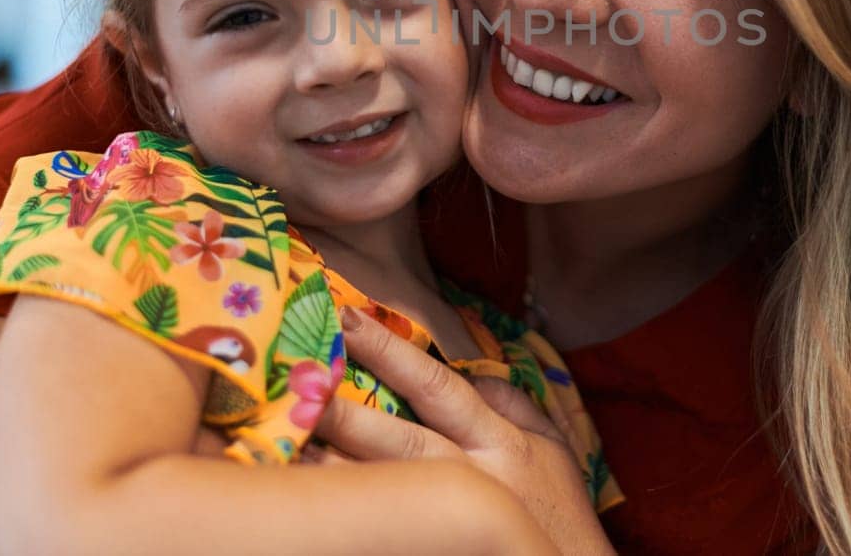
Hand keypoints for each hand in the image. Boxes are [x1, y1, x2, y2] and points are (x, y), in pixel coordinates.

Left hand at [314, 306, 614, 555]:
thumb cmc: (562, 514)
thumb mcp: (551, 449)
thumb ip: (513, 404)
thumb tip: (471, 366)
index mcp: (503, 441)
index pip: (438, 386)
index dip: (392, 351)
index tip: (349, 318)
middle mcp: (476, 475)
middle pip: (400, 438)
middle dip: (347, 408)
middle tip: (298, 376)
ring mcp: (455, 517)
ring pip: (386, 486)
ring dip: (335, 462)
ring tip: (288, 436)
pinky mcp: (443, 544)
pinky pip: (389, 524)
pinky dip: (356, 507)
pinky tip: (318, 497)